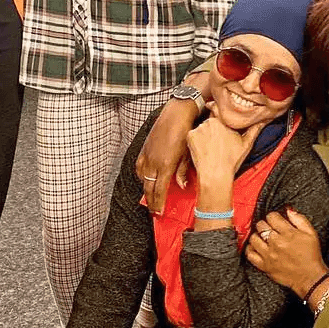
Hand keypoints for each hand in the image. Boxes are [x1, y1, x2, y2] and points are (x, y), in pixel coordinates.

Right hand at [136, 96, 201, 213]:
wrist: (176, 114)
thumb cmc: (186, 132)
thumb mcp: (188, 154)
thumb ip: (183, 172)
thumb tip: (181, 187)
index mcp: (165, 165)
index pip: (159, 191)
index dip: (158, 204)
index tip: (159, 213)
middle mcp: (153, 162)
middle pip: (149, 188)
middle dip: (151, 201)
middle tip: (153, 211)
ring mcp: (147, 155)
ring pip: (143, 178)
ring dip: (146, 189)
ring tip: (151, 197)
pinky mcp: (144, 149)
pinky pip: (139, 167)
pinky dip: (142, 175)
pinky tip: (145, 178)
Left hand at [186, 110, 265, 185]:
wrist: (215, 174)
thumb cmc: (230, 161)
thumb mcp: (246, 144)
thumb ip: (255, 129)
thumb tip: (263, 121)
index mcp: (222, 120)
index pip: (222, 114)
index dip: (224, 122)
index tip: (224, 129)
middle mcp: (209, 122)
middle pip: (212, 121)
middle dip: (215, 129)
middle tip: (221, 141)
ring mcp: (198, 129)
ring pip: (203, 128)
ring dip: (206, 134)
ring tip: (213, 147)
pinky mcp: (190, 137)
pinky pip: (194, 135)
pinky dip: (197, 140)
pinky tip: (205, 149)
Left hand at [245, 208, 328, 295]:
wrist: (309, 277)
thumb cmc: (311, 255)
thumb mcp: (311, 233)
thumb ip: (300, 219)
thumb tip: (289, 210)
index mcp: (288, 233)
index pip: (272, 216)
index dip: (274, 216)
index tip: (276, 220)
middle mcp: (276, 243)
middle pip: (261, 225)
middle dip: (265, 224)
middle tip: (269, 228)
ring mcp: (269, 255)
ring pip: (253, 238)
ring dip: (257, 235)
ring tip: (262, 237)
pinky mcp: (264, 266)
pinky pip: (250, 254)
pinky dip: (251, 249)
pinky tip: (256, 247)